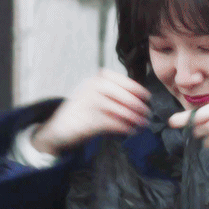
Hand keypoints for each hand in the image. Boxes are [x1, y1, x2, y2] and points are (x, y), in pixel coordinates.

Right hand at [32, 69, 150, 154]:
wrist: (60, 125)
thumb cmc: (83, 108)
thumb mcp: (96, 92)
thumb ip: (115, 91)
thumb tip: (140, 98)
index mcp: (99, 77)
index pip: (125, 82)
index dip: (138, 91)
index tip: (147, 98)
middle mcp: (95, 87)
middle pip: (126, 97)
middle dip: (139, 107)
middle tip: (147, 114)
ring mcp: (92, 102)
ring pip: (122, 111)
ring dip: (135, 119)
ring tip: (143, 124)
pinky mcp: (91, 120)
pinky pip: (115, 124)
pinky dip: (126, 128)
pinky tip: (131, 130)